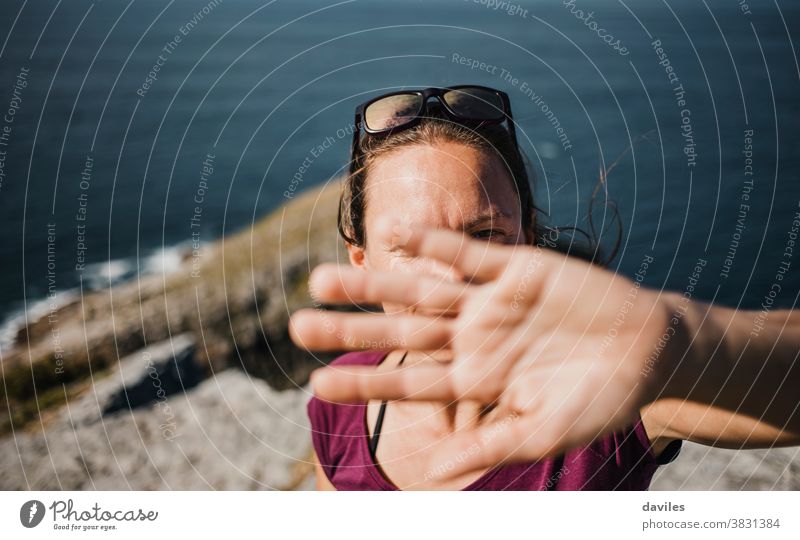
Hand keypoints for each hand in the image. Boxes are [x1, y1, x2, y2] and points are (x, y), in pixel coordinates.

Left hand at [289, 218, 673, 477]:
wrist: (648, 351)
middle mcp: (471, 339)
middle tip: (296, 326)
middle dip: (350, 330)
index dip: (362, 384)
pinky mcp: (515, 268)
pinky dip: (433, 245)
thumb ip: (488, 444)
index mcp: (474, 381)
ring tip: (322, 279)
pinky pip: (466, 254)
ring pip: (420, 291)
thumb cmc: (600, 400)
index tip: (314, 385)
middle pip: (399, 335)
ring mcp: (489, 303)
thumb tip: (433, 473)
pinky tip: (393, 237)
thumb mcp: (542, 431)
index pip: (406, 384)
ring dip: (373, 284)